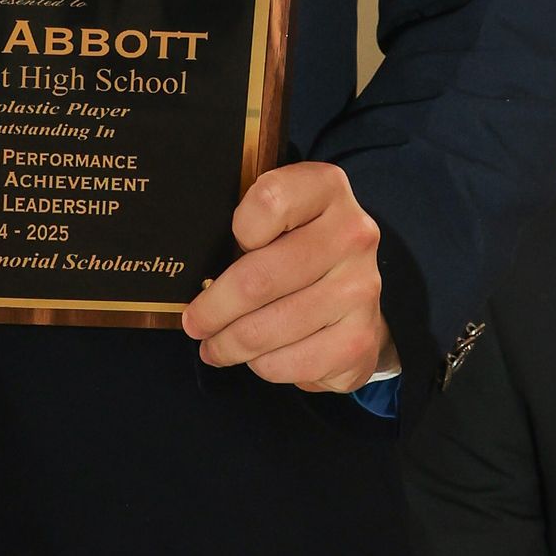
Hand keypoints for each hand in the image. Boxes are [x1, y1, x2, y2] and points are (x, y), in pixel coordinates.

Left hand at [181, 160, 396, 393]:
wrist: (358, 288)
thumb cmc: (300, 244)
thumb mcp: (281, 215)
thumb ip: (249, 224)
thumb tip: (198, 278)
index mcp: (326, 189)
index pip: (270, 200)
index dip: (241, 227)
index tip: (230, 245)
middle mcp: (351, 235)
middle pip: (259, 278)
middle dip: (214, 309)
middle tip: (195, 324)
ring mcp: (361, 289)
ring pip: (269, 329)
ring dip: (230, 345)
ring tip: (216, 346)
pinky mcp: (360, 340)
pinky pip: (291, 364)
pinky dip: (263, 366)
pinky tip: (259, 357)